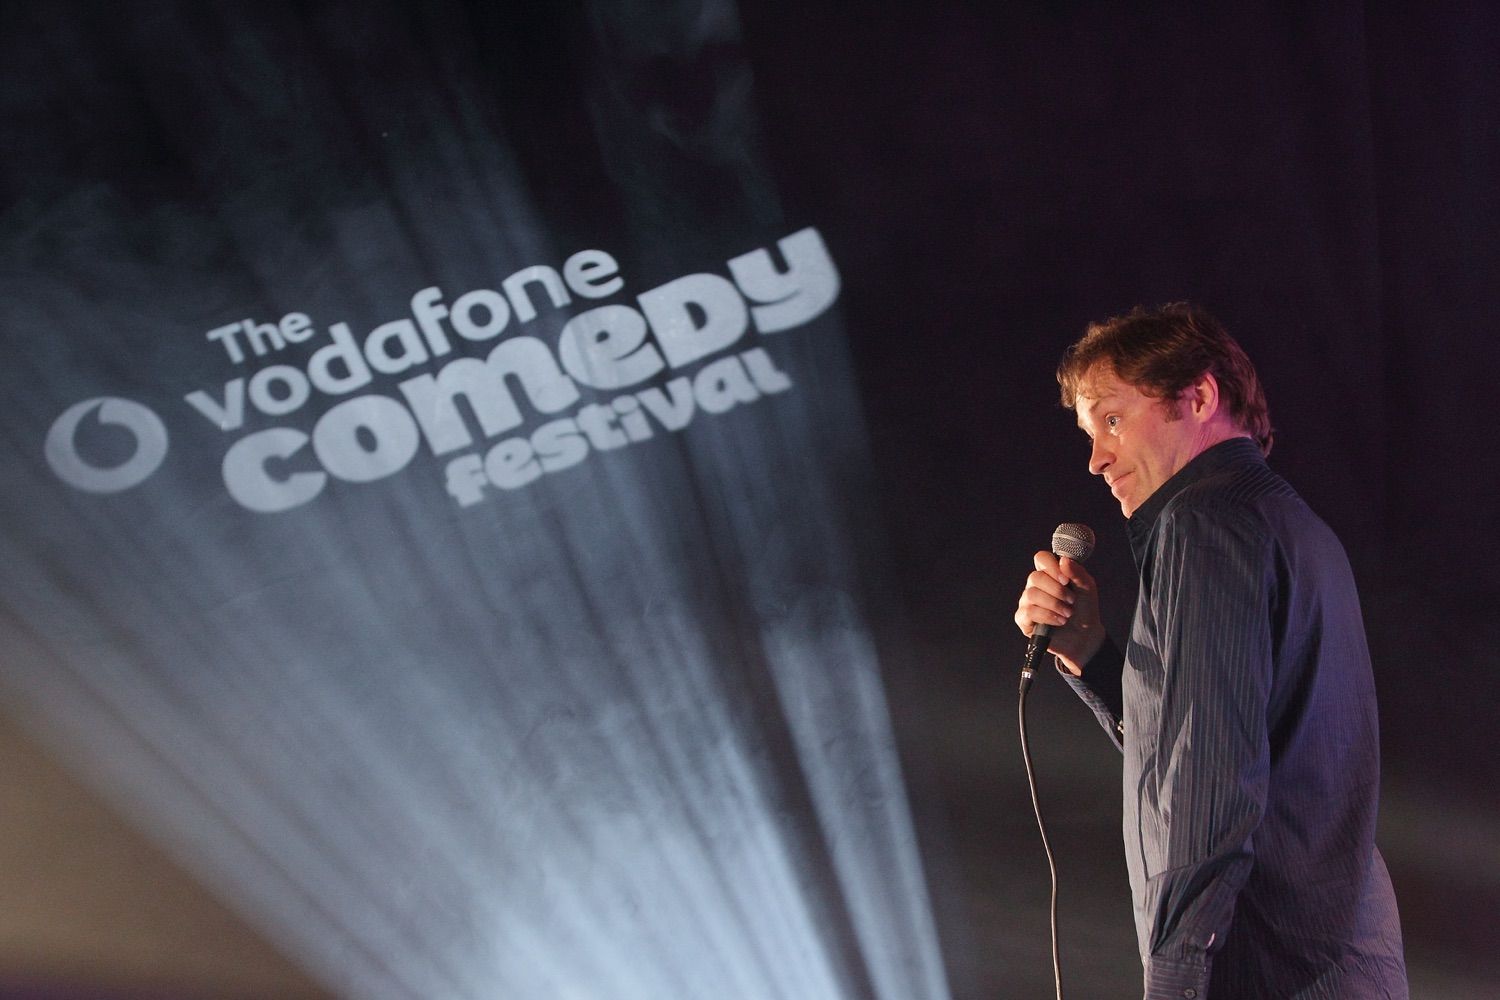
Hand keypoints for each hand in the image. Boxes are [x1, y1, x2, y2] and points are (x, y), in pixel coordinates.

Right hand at [1013, 551, 1103, 675]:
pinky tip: (1059, 621)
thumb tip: (1063, 560)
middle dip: (1057, 590)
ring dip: (1054, 604)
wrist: (1085, 636)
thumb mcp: (1087, 588)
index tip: (1066, 580)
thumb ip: (1077, 573)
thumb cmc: (1084, 609)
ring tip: (1067, 614)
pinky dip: (1047, 616)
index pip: (1041, 558)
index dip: (1051, 566)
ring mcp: (1027, 602)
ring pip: (1031, 594)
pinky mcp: (1023, 619)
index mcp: (1050, 574)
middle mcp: (1035, 585)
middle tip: (1071, 601)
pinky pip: (1029, 612)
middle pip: (1035, 577)